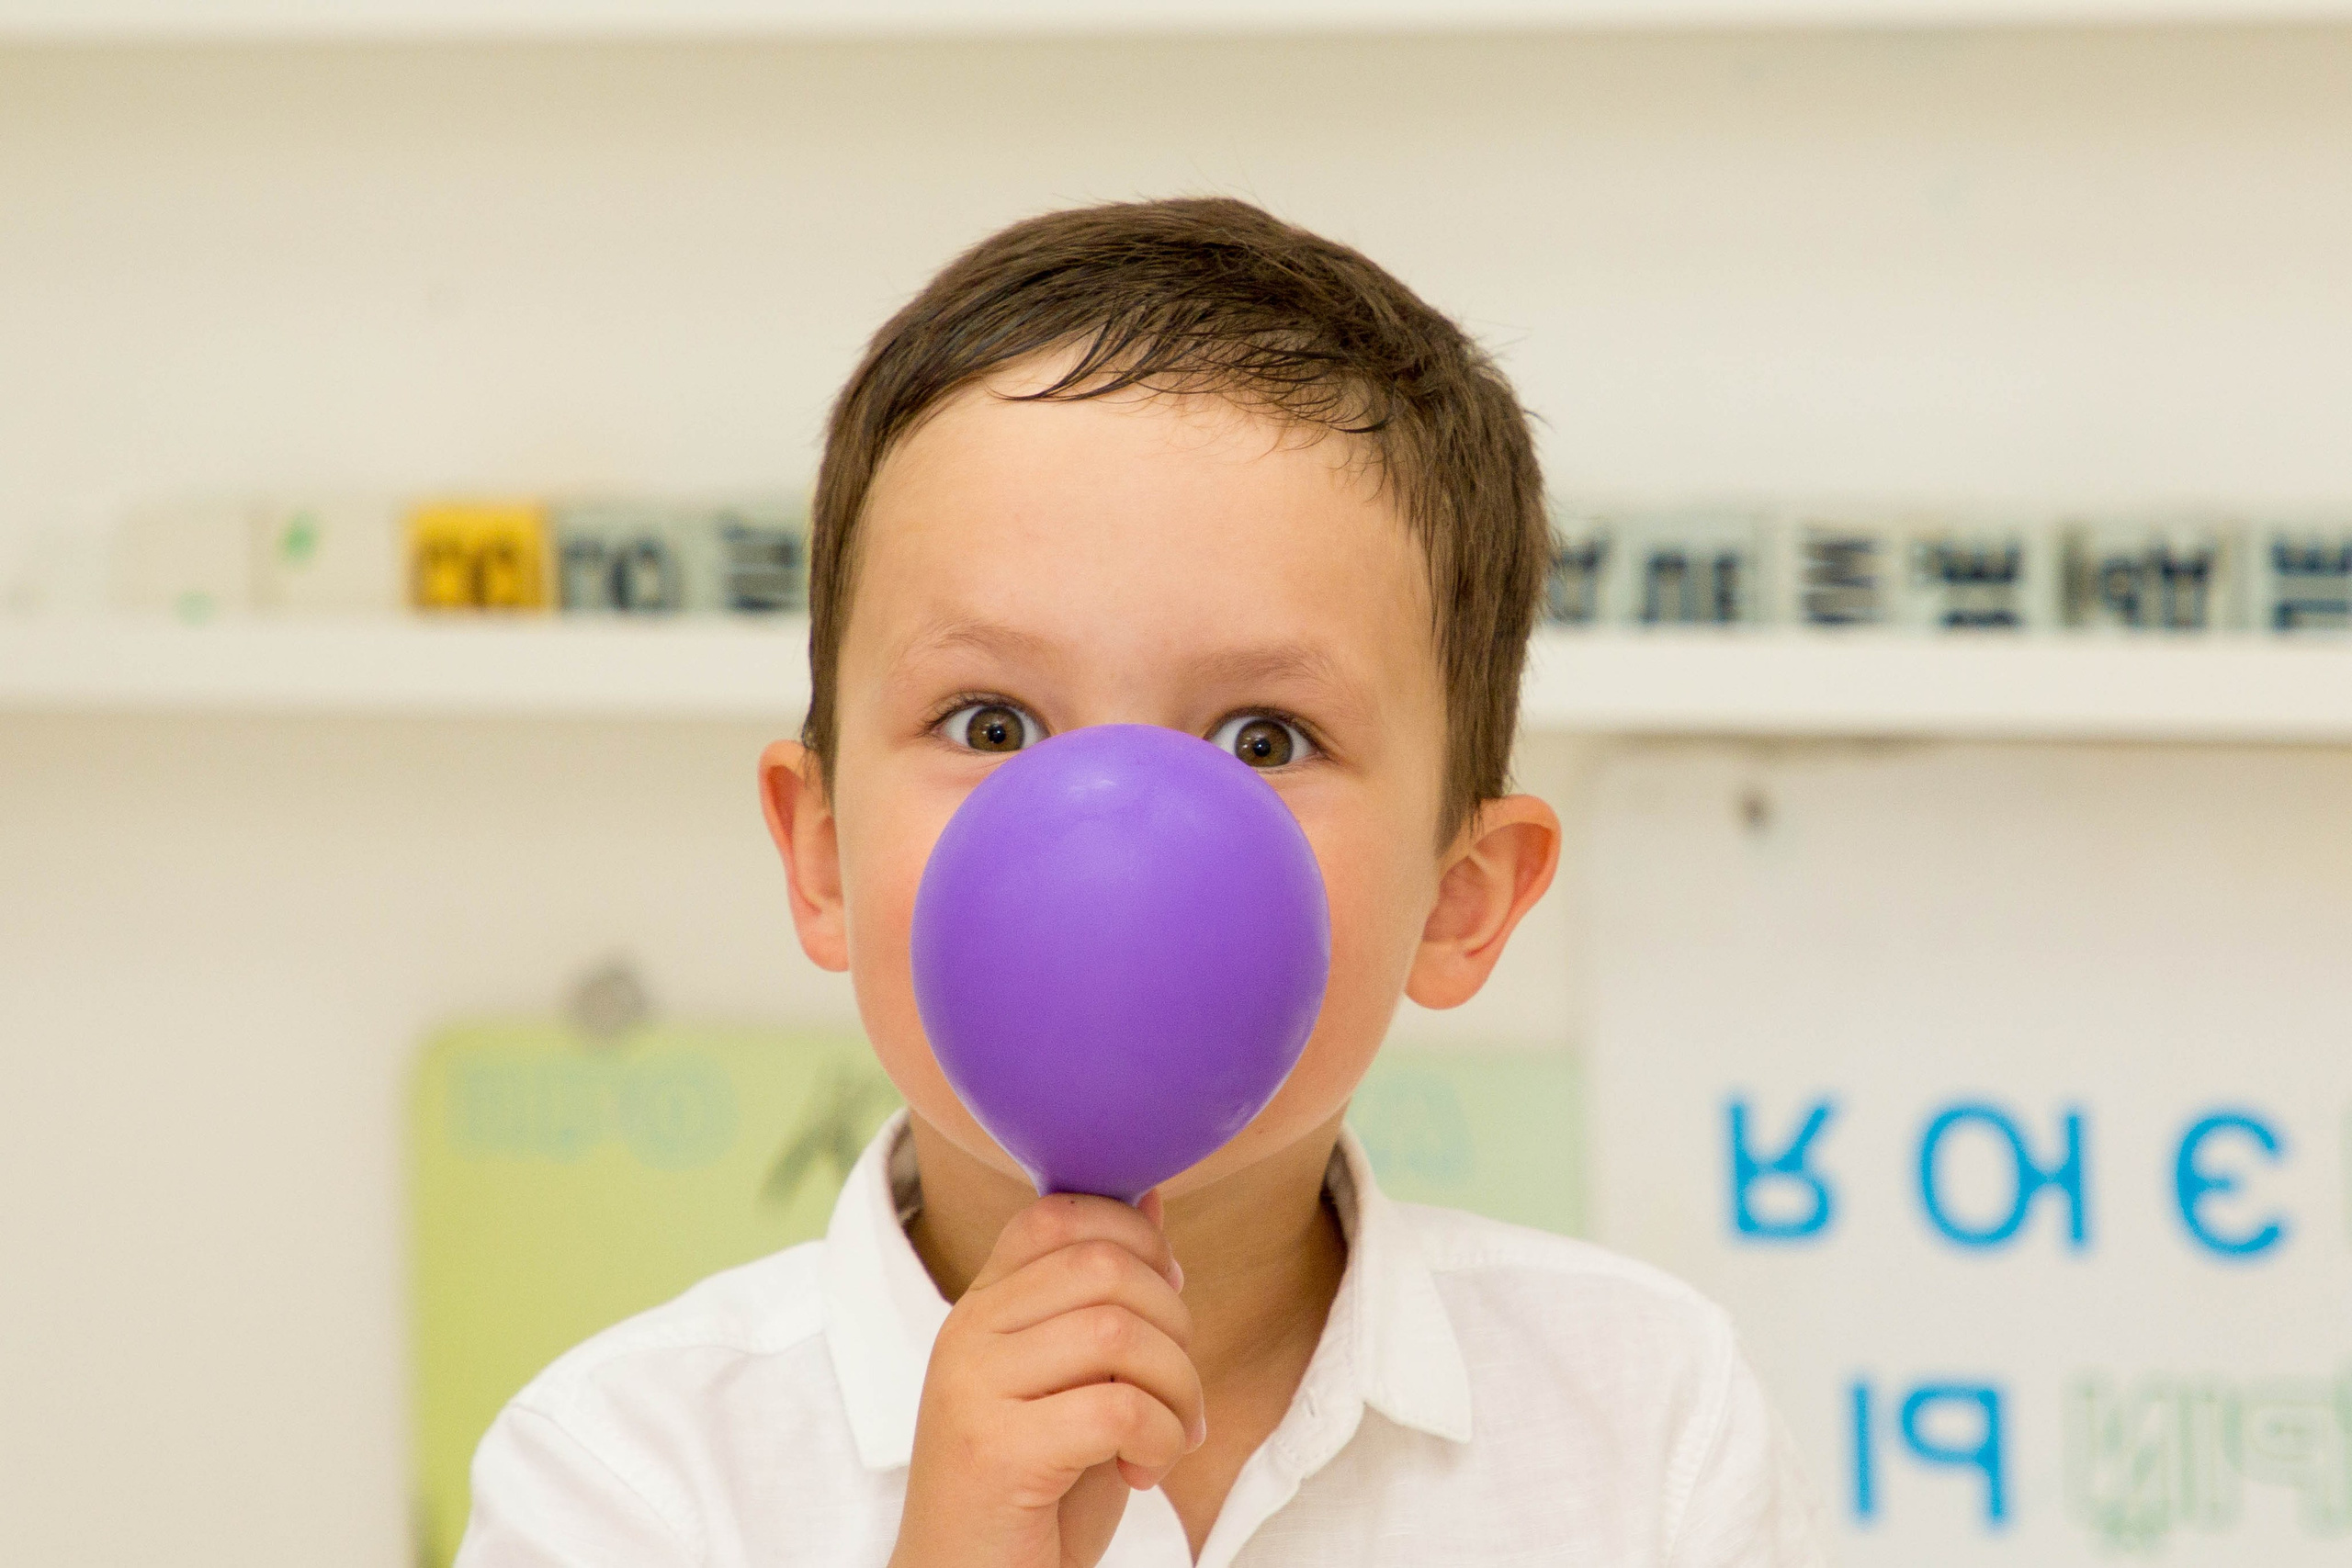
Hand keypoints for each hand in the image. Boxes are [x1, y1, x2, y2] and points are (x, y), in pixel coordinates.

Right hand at [888, 1190, 1204, 1567]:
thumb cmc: (1034, 1494)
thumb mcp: (1077, 1381)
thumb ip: (1106, 1297)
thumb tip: (1150, 1197)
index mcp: (981, 1308)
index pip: (1057, 1215)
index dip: (1135, 1240)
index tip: (1165, 1302)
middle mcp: (965, 1334)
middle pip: (1103, 1266)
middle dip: (1174, 1322)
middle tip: (1177, 1389)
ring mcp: (972, 1388)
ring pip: (1119, 1332)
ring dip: (1177, 1389)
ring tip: (1170, 1435)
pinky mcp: (996, 1451)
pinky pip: (1117, 1407)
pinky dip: (1159, 1439)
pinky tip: (1142, 1473)